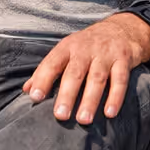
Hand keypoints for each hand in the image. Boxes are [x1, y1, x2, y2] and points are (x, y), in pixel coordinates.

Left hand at [23, 14, 149, 124]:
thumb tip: (26, 90)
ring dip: (90, 100)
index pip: (52, 63)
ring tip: (83, 120)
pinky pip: (120, 80)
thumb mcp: (66, 52)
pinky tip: (110, 113)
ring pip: (97, 78)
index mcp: (67, 48)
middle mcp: (85, 49)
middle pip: (74, 73)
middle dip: (67, 94)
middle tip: (60, 115)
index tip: (35, 97)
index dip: (43, 79)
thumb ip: (47, 70)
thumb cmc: (86, 46)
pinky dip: (116, 97)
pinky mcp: (123, 60)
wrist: (121, 29)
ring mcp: (105, 54)